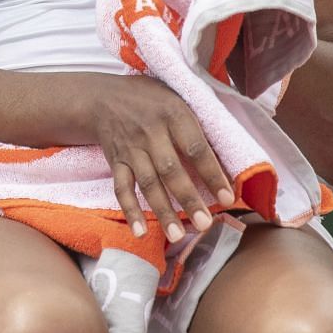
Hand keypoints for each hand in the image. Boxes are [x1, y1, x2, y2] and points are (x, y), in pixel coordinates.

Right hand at [84, 74, 235, 243]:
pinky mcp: (117, 162)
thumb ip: (199, 121)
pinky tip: (139, 231)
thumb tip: (230, 155)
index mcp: (172, 114)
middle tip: (205, 224)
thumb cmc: (150, 98)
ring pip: (148, 183)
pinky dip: (129, 210)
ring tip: (178, 235)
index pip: (195, 148)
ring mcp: (131, 149)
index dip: (212, 174)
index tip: (228, 198)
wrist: (101, 97)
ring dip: (163, 211)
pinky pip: (122, 188)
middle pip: (171, 170)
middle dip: (188, 199)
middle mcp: (150, 133)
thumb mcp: (177, 96)